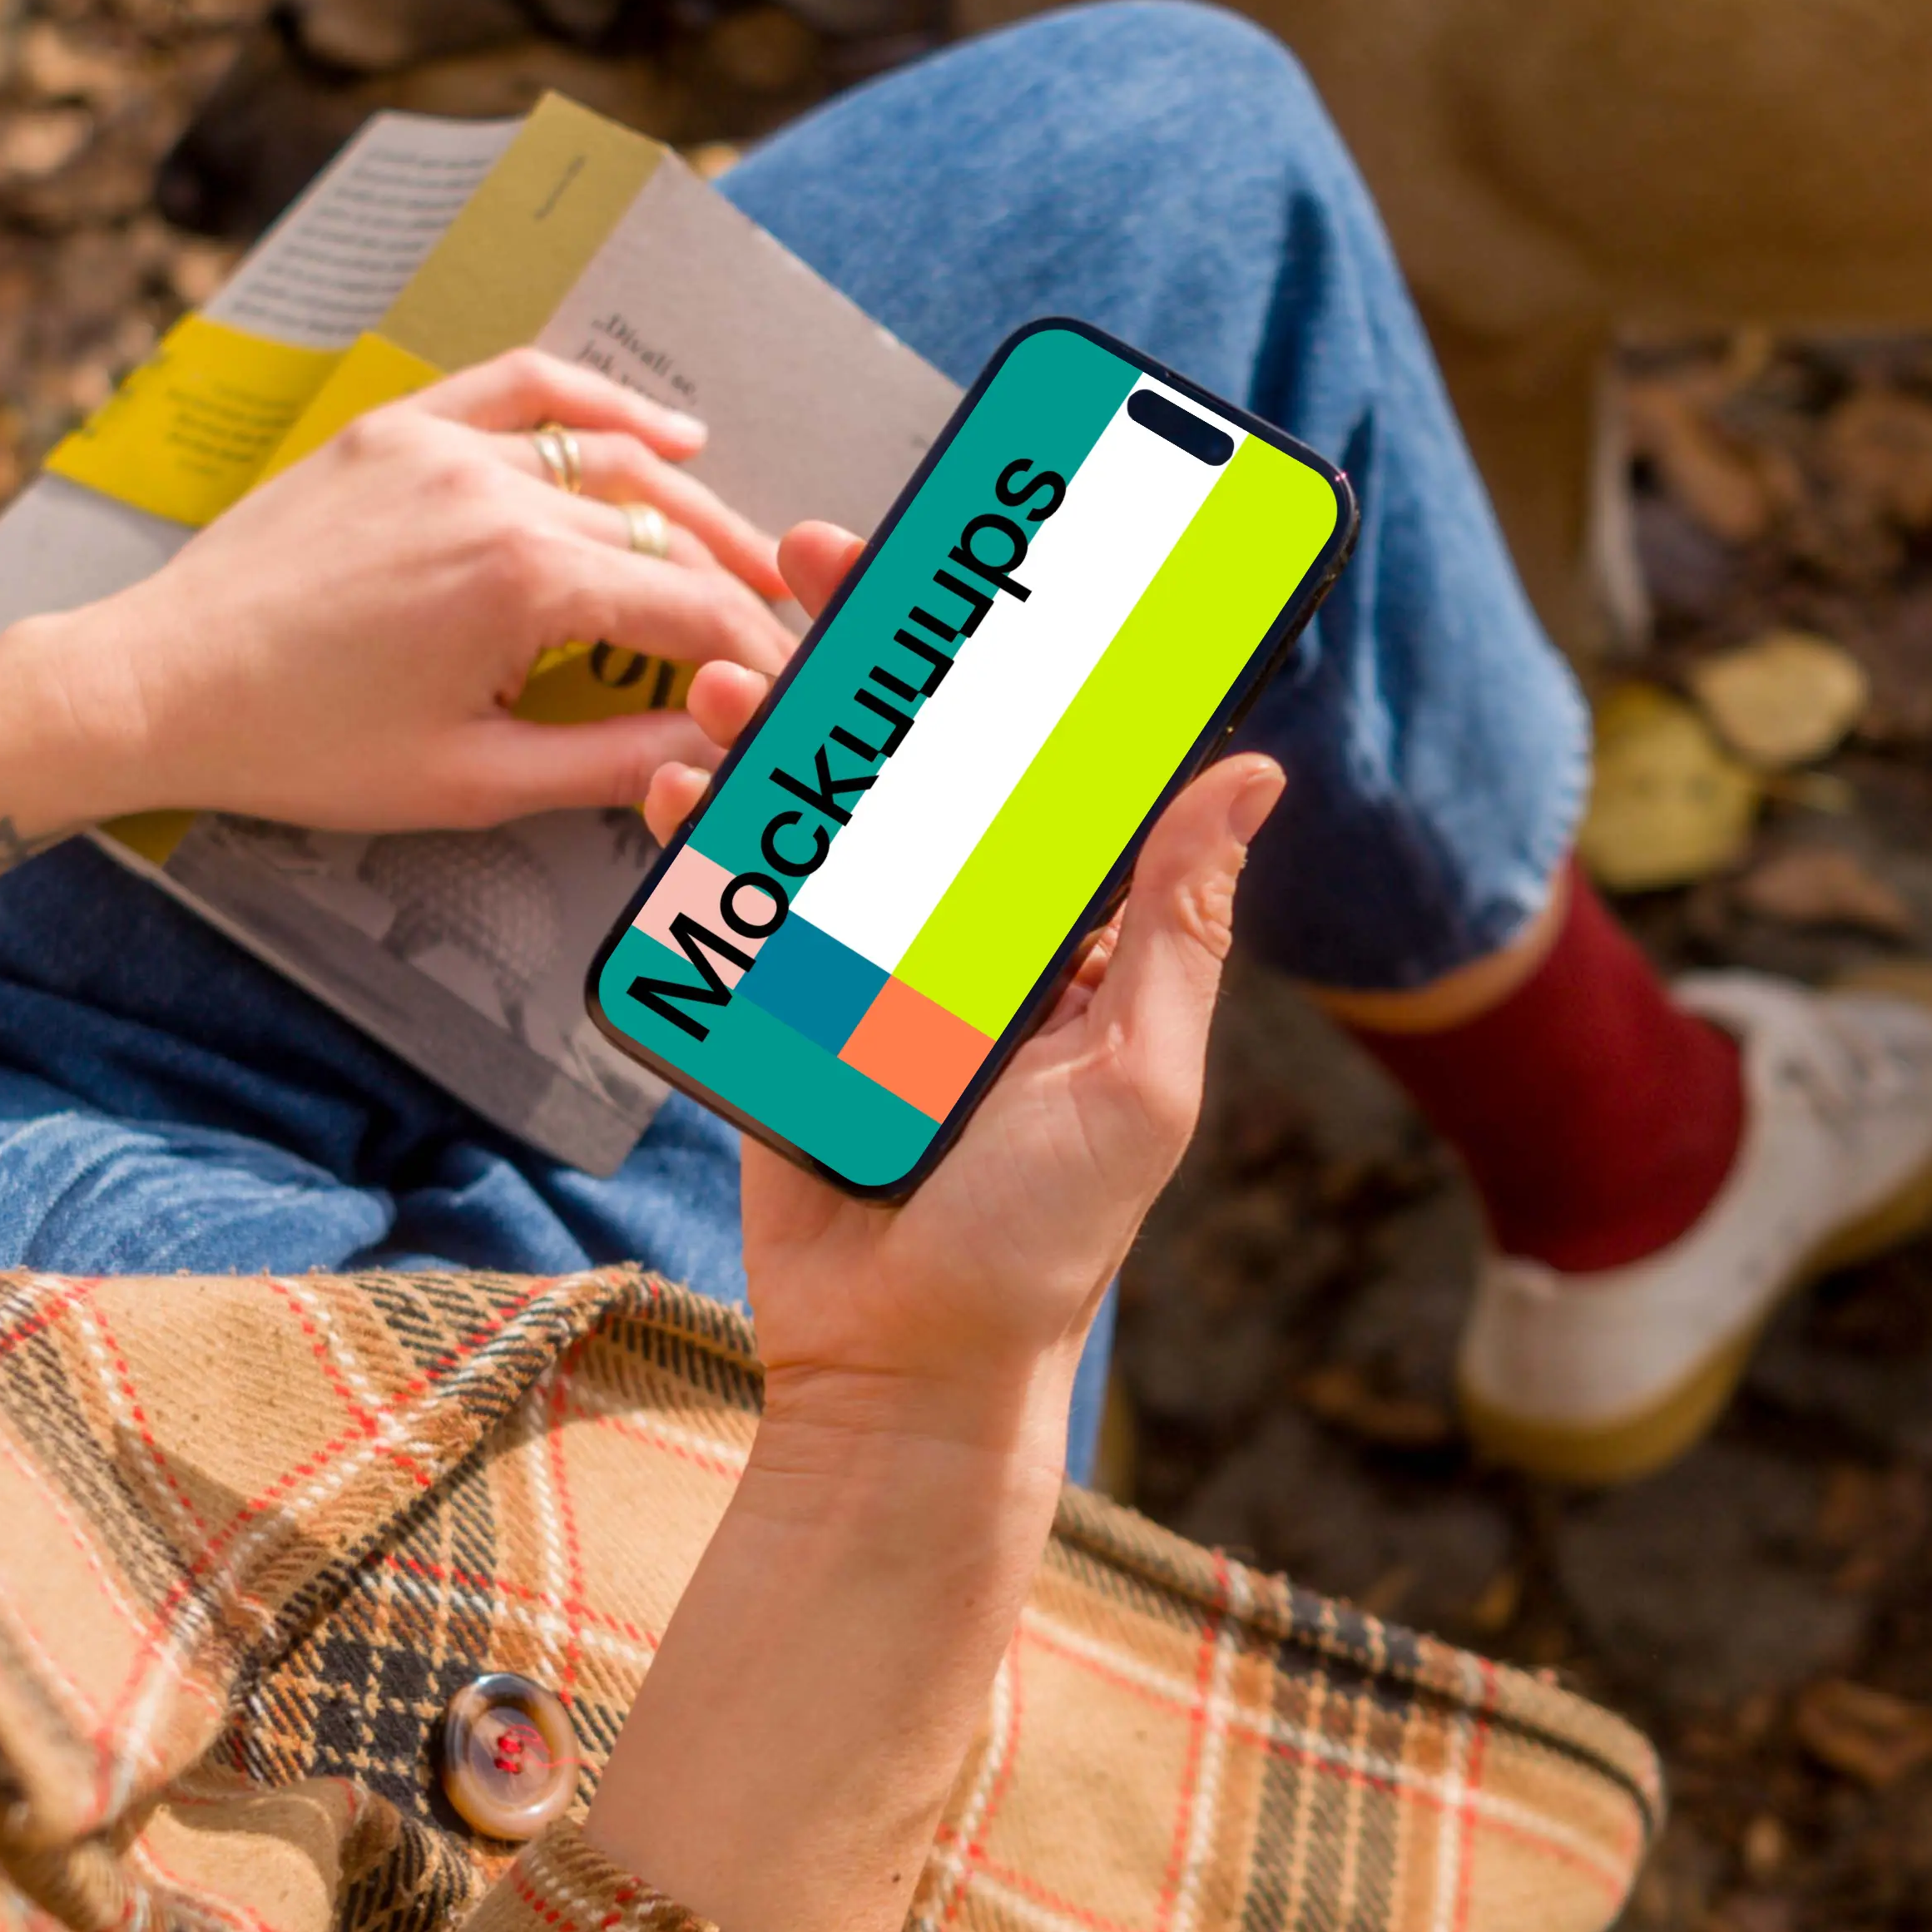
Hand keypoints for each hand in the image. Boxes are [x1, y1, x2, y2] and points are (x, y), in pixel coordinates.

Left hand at [77, 348, 796, 831]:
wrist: (161, 684)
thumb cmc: (302, 746)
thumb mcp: (470, 780)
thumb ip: (609, 761)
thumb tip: (711, 753)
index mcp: (519, 584)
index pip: (684, 607)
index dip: (753, 649)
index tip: (791, 681)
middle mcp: (491, 493)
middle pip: (661, 528)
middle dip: (736, 581)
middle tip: (785, 625)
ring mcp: (441, 446)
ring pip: (607, 456)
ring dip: (689, 499)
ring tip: (745, 549)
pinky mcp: (397, 428)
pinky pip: (523, 390)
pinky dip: (601, 404)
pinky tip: (664, 431)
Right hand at [640, 526, 1274, 1439]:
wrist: (906, 1372)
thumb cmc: (1042, 1244)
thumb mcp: (1138, 1079)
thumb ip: (1177, 926)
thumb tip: (1253, 775)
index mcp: (1062, 939)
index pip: (1031, 763)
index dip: (996, 659)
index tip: (965, 560)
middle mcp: (960, 939)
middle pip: (903, 759)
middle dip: (854, 652)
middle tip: (806, 559)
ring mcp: (855, 973)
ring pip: (808, 814)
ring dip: (763, 727)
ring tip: (721, 672)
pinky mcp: (769, 1020)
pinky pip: (731, 908)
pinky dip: (698, 838)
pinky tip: (678, 787)